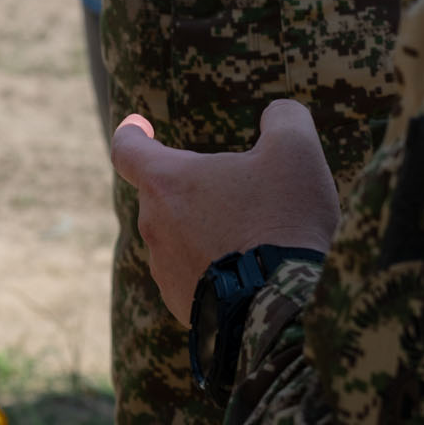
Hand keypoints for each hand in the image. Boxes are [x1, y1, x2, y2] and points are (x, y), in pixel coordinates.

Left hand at [109, 100, 339, 325]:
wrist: (283, 309)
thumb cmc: (284, 221)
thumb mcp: (296, 151)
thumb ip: (283, 118)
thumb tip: (276, 115)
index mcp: (167, 181)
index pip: (127, 149)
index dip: (132, 133)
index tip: (140, 126)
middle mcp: (153, 225)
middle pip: (162, 194)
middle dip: (193, 187)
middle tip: (241, 191)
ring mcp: (164, 269)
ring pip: (177, 237)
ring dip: (204, 230)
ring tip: (253, 239)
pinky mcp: (181, 304)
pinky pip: (192, 276)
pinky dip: (213, 269)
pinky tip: (250, 274)